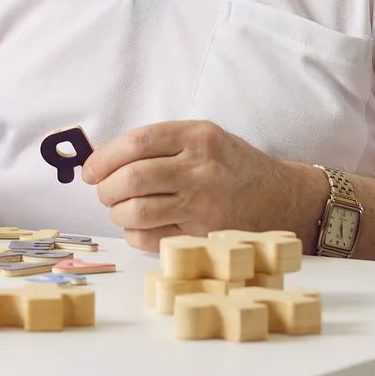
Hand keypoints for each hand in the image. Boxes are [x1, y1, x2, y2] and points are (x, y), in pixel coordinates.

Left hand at [82, 121, 322, 250]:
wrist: (283, 198)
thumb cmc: (234, 166)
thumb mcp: (205, 138)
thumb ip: (161, 144)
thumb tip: (103, 160)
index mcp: (198, 137)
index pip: (135, 143)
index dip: (104, 158)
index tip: (91, 170)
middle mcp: (201, 169)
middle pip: (131, 179)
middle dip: (105, 189)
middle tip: (104, 192)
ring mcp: (203, 206)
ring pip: (136, 211)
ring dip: (117, 213)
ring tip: (122, 209)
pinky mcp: (203, 236)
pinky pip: (150, 238)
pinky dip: (134, 234)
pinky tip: (141, 226)